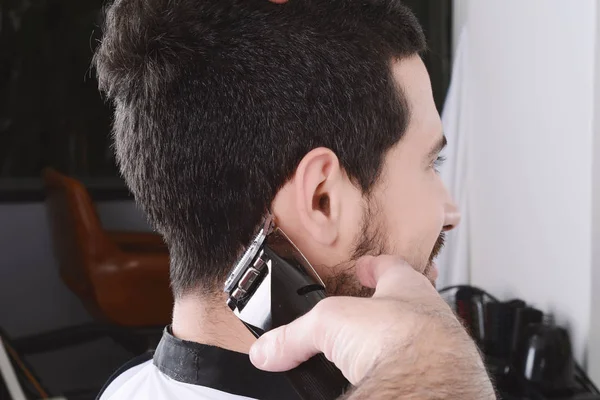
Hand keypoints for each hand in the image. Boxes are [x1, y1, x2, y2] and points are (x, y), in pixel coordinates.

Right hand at [249, 255, 464, 383]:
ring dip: (394, 342)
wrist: (431, 386)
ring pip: (415, 338)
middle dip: (387, 307)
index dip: (373, 266)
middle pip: (407, 303)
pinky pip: (413, 371)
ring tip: (372, 351)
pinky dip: (396, 371)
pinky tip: (380, 379)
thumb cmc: (402, 337)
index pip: (389, 267)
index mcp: (406, 287)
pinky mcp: (434, 380)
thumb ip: (294, 336)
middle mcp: (428, 316)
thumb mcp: (329, 323)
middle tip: (370, 312)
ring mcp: (437, 350)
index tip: (364, 266)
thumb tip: (266, 349)